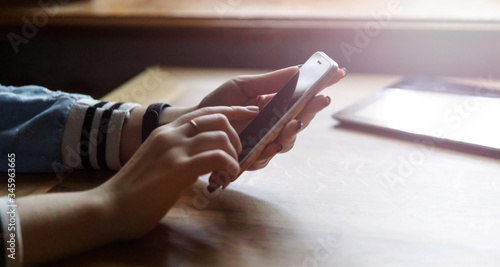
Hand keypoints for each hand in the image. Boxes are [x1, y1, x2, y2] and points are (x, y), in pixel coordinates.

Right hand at [101, 106, 257, 239]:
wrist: (110, 207)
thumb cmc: (134, 190)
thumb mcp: (157, 163)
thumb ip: (178, 155)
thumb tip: (202, 159)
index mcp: (165, 131)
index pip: (205, 112)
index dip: (231, 111)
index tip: (250, 113)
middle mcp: (170, 134)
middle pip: (217, 119)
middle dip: (235, 138)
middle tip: (234, 159)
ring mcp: (174, 149)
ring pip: (220, 136)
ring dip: (233, 155)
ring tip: (229, 172)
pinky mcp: (177, 168)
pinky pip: (216, 157)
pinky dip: (228, 166)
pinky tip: (226, 178)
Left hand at [200, 66, 346, 187]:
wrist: (196, 124)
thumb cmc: (219, 104)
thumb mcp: (243, 87)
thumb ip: (270, 81)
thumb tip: (299, 70)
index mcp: (274, 104)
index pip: (303, 96)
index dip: (321, 86)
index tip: (338, 73)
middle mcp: (274, 124)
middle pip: (302, 119)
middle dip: (313, 110)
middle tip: (320, 100)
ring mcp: (265, 141)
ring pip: (288, 140)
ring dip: (293, 132)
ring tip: (293, 123)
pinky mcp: (253, 157)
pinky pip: (267, 155)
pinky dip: (272, 149)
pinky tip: (273, 142)